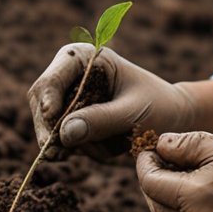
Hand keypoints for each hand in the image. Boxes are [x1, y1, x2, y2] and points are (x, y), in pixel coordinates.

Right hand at [27, 44, 195, 159]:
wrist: (172, 120)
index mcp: (87, 58)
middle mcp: (72, 74)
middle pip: (41, 100)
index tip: (53, 117)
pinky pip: (57, 139)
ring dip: (63, 141)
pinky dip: (71, 149)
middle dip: (48, 127)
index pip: (54, 76)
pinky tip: (89, 151)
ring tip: (91, 150)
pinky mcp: (72, 120)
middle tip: (57, 153)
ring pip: (45, 123)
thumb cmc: (158, 107)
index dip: (49, 96)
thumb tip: (64, 132)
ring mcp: (69, 98)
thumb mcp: (133, 113)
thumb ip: (101, 120)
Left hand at [135, 131, 212, 211]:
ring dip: (163, 194)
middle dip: (152, 178)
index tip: (152, 147)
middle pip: (152, 201)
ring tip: (179, 171)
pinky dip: (178, 208)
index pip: (148, 182)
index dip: (145, 162)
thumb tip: (159, 146)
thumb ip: (182, 145)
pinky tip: (193, 189)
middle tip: (163, 157)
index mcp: (192, 200)